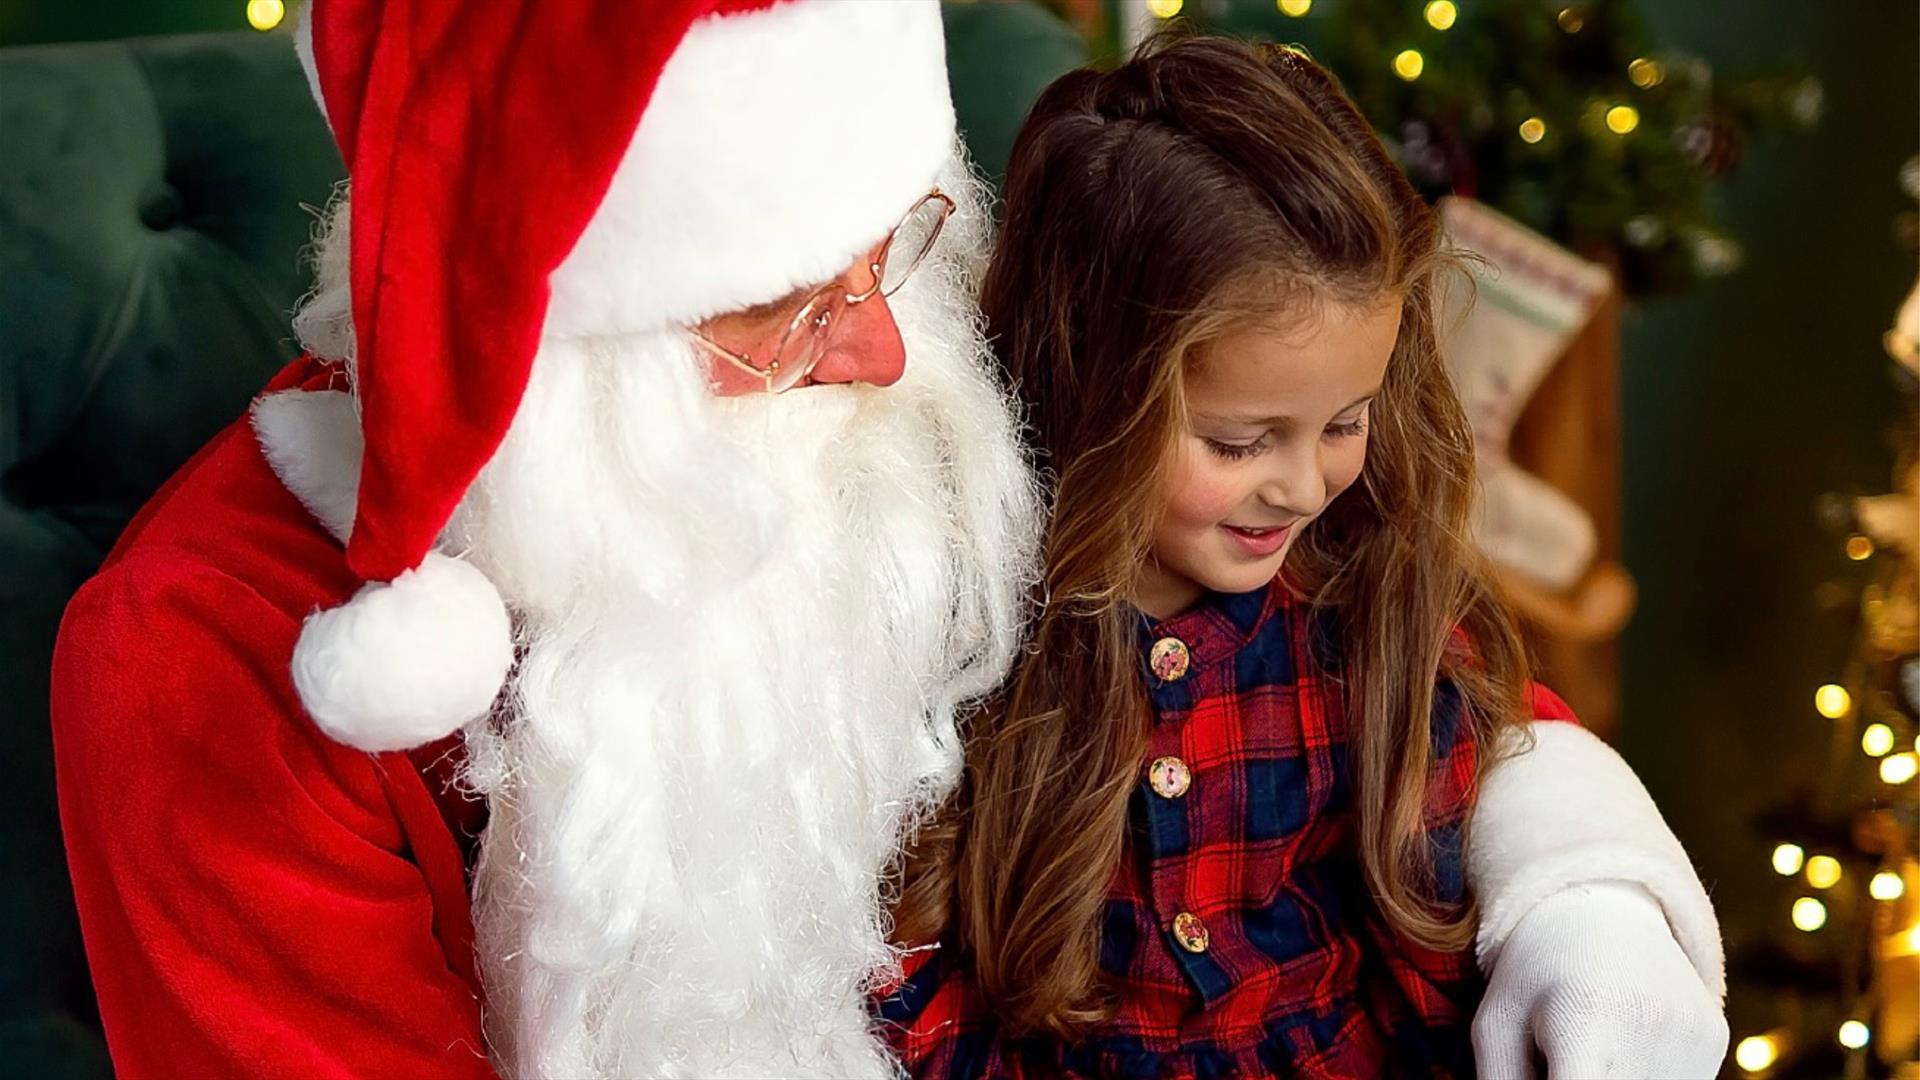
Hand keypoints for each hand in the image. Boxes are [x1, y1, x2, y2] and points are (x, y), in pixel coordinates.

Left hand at [1473, 880, 1728, 1078]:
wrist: (1605, 908)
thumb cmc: (1536, 973)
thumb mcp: (1497, 1023)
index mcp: (1582, 1020)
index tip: (1551, 1075)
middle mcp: (1648, 1028)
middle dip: (1583, 1079)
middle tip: (1566, 1057)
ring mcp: (1691, 1037)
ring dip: (1617, 1079)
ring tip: (1594, 1047)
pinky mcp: (1714, 1039)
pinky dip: (1645, 1075)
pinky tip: (1626, 1043)